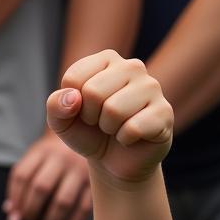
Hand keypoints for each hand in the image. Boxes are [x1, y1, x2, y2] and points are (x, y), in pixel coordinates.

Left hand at [4, 131, 92, 219]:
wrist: (89, 138)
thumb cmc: (53, 158)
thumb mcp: (34, 161)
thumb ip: (19, 186)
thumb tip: (12, 218)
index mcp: (42, 152)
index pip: (22, 176)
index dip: (15, 199)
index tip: (13, 215)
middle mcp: (62, 159)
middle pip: (41, 188)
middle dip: (31, 211)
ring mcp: (81, 171)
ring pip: (63, 201)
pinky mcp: (96, 184)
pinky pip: (83, 209)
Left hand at [48, 51, 172, 184]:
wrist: (113, 159)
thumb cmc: (88, 132)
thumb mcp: (62, 122)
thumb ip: (55, 106)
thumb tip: (72, 98)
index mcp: (106, 60)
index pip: (73, 77)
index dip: (71, 103)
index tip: (82, 110)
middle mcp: (132, 66)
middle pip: (93, 92)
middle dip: (89, 116)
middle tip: (99, 121)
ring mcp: (152, 87)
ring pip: (114, 110)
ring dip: (108, 127)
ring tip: (115, 127)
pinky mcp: (164, 111)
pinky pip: (133, 128)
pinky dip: (124, 139)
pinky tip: (130, 136)